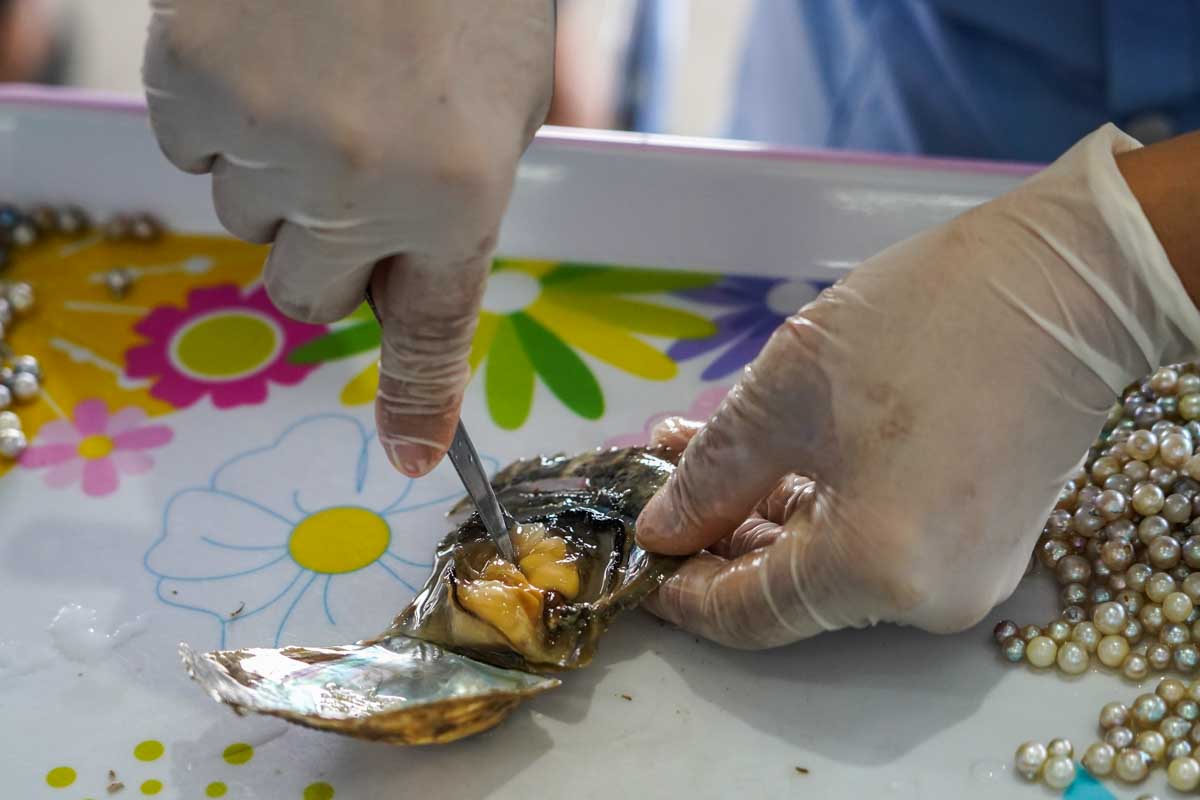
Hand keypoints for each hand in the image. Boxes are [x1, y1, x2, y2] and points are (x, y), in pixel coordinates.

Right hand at [143, 0, 554, 474]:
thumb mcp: (503, 106)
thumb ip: (450, 207)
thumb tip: (391, 289)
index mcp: (459, 196)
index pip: (431, 331)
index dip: (417, 399)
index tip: (413, 451)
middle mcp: (359, 188)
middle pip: (310, 295)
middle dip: (329, 251)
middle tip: (350, 169)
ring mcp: (265, 137)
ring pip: (245, 219)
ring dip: (274, 174)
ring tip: (317, 80)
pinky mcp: (188, 81)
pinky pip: (190, 147)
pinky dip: (220, 113)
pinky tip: (267, 49)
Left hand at [636, 125, 1199, 647]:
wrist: (1069, 281)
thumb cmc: (924, 324)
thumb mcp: (786, 394)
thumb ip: (712, 476)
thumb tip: (661, 532)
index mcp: (877, 573)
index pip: (749, 613)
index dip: (680, 591)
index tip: (633, 557)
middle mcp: (927, 601)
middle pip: (788, 590)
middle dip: (714, 535)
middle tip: (657, 481)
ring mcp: (963, 576)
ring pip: (830, 563)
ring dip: (760, 511)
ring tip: (696, 448)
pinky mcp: (981, 541)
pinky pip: (877, 542)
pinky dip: (819, 506)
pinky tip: (768, 454)